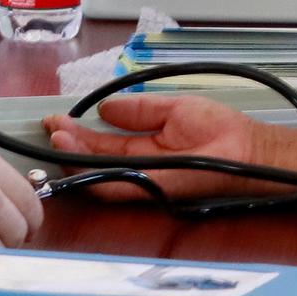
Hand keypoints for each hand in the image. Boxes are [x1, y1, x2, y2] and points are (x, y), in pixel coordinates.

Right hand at [42, 94, 276, 202]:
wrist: (247, 149)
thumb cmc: (219, 129)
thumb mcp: (172, 109)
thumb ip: (139, 110)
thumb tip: (106, 108)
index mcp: (145, 145)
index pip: (105, 141)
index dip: (80, 131)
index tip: (58, 119)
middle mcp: (140, 164)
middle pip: (97, 156)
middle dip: (71, 143)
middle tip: (49, 129)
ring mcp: (144, 177)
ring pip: (100, 172)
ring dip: (76, 156)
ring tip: (57, 137)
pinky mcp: (153, 187)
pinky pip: (117, 186)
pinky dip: (94, 174)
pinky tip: (77, 156)